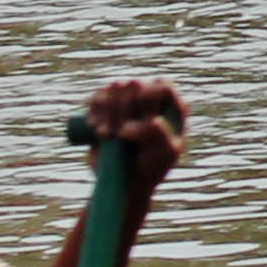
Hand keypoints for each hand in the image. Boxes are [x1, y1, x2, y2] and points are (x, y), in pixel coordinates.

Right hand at [75, 79, 188, 200]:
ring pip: (115, 87)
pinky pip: (97, 98)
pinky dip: (95, 113)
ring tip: (108, 135)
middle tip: (122, 133)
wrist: (128, 181)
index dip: (149, 98)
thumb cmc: (153, 166)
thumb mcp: (164, 154)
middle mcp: (150, 98)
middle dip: (125, 108)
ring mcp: (126, 100)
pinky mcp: (105, 108)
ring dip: (109, 111)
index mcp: (172, 105)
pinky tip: (98, 131)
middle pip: (135, 84)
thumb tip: (129, 127)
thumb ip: (157, 136)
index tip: (139, 120)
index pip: (162, 85)